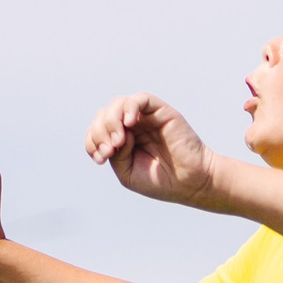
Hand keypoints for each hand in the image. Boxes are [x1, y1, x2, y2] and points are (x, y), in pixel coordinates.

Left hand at [85, 94, 220, 207]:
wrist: (191, 182)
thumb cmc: (161, 180)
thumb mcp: (127, 172)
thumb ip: (114, 153)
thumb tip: (116, 132)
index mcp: (122, 140)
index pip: (96, 129)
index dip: (92, 141)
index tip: (102, 158)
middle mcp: (132, 125)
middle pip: (103, 114)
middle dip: (100, 132)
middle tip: (111, 150)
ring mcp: (146, 117)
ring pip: (118, 104)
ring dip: (111, 121)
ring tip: (119, 141)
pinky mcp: (160, 111)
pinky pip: (140, 99)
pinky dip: (129, 108)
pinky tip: (129, 123)